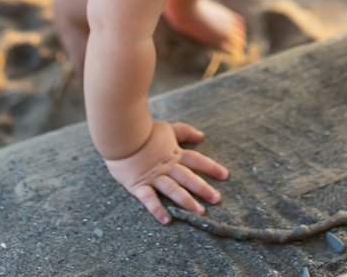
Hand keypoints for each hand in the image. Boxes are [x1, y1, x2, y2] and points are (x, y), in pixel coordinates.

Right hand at [104, 121, 229, 224]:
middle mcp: (167, 166)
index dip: (211, 167)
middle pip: (189, 177)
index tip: (225, 176)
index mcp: (174, 153)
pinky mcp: (138, 185)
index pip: (196, 160)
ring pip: (173, 189)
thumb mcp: (167, 128)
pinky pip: (149, 199)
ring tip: (199, 212)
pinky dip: (158, 210)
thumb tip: (201, 135)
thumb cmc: (143, 130)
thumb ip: (184, 131)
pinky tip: (167, 220)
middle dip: (203, 188)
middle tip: (217, 199)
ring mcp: (153, 177)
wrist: (121, 133)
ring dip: (187, 201)